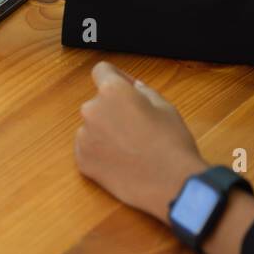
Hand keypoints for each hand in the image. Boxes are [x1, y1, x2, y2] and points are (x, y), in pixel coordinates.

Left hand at [74, 62, 207, 218]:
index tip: (124, 87)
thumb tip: (133, 88)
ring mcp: (84, 137)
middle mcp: (91, 110)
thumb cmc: (172, 143)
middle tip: (135, 126)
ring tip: (131, 148)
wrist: (171, 183)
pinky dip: (101, 152)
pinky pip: (88, 149)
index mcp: (112, 91)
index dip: (116, 77)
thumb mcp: (165, 106)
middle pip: (98, 103)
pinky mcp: (82, 160)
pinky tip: (122, 161)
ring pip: (93, 127)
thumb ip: (142, 91)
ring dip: (106, 132)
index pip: (101, 71)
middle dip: (113, 109)